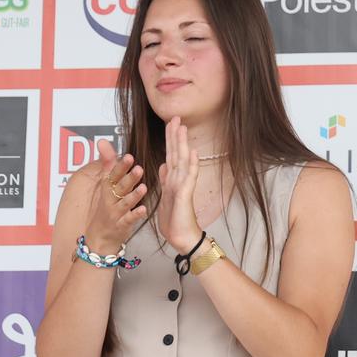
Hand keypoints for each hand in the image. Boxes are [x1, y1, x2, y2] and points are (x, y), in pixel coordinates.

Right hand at [81, 143, 146, 255]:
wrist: (99, 237)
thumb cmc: (107, 207)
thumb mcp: (106, 185)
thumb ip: (109, 164)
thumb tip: (103, 141)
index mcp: (108, 188)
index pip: (113, 175)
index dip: (120, 167)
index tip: (129, 157)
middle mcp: (110, 199)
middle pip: (119, 187)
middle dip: (128, 178)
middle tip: (139, 168)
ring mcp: (115, 213)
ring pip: (125, 203)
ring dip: (134, 195)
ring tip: (143, 187)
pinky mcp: (121, 225)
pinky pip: (128, 220)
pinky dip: (135, 215)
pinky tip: (143, 210)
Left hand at [154, 116, 200, 250]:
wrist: (182, 238)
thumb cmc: (175, 220)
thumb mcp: (165, 196)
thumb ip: (165, 180)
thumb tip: (163, 165)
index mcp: (172, 179)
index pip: (171, 154)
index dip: (170, 139)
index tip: (170, 124)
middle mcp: (179, 179)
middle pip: (177, 153)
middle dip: (175, 135)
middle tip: (175, 118)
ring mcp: (184, 186)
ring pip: (183, 161)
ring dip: (182, 144)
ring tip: (182, 128)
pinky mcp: (186, 194)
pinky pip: (189, 177)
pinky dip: (191, 164)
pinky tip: (193, 153)